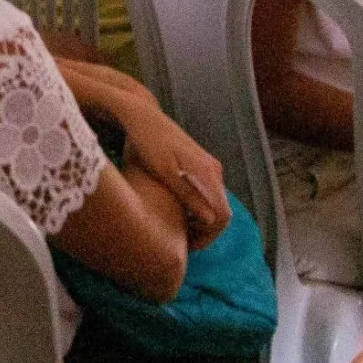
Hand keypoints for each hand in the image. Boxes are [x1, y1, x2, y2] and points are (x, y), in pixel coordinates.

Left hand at [117, 107, 231, 244]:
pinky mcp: (200, 164)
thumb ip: (187, 194)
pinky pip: (207, 194)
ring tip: (176, 229)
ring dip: (200, 221)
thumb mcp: (163, 172)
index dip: (207, 237)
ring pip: (214, 203)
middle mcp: (213, 169)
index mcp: (207, 173)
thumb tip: (210, 219)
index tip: (186, 247)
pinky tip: (176, 212)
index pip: (222, 216)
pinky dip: (196, 208)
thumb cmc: (147, 143)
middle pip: (221, 212)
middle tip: (180, 242)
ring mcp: (209, 166)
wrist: (141, 116)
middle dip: (204, 232)